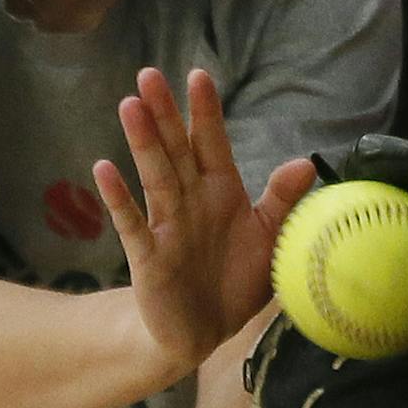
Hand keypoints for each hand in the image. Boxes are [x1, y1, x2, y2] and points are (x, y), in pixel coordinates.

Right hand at [93, 68, 314, 369]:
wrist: (204, 332)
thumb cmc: (235, 281)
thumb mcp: (269, 241)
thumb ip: (282, 202)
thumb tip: (304, 163)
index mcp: (222, 192)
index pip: (212, 143)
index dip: (206, 112)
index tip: (198, 76)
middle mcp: (191, 200)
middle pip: (176, 149)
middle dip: (165, 113)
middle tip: (148, 74)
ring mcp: (166, 224)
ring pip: (154, 176)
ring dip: (142, 142)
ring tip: (130, 106)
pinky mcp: (148, 256)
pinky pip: (131, 223)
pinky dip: (118, 198)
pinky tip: (103, 168)